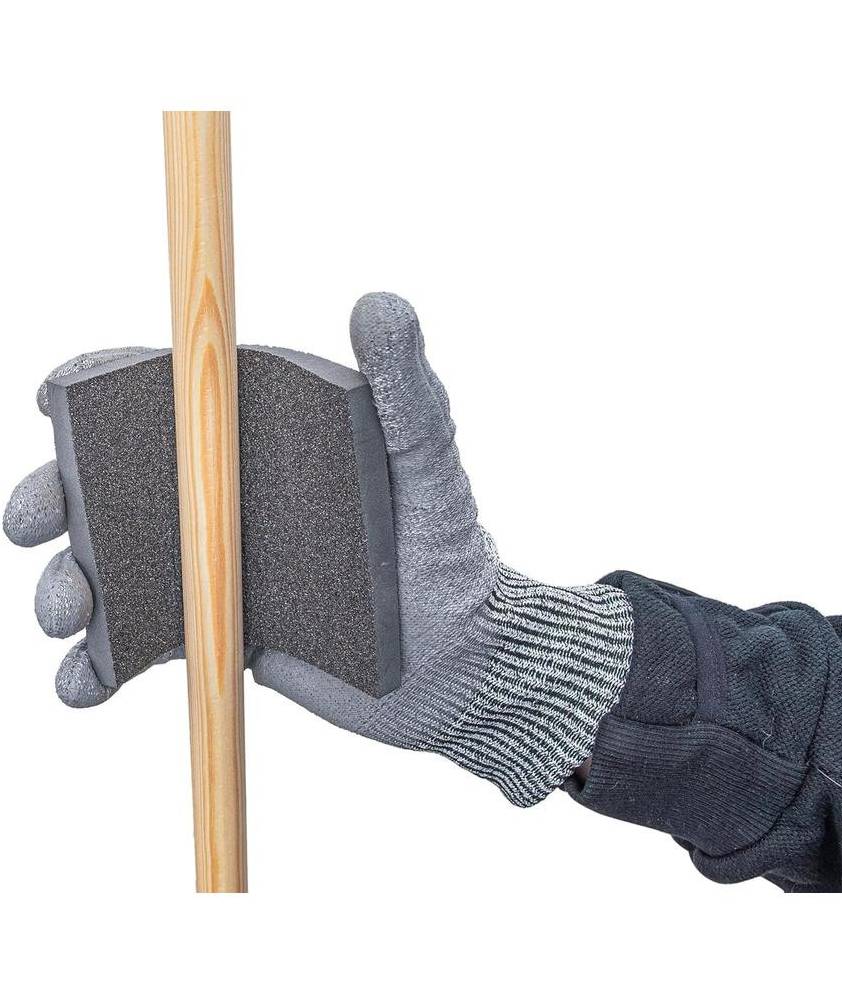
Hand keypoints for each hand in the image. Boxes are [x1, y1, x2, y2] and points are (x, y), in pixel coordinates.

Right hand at [5, 296, 632, 804]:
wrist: (458, 666)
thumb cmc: (450, 554)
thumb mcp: (429, 466)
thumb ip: (407, 393)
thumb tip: (382, 302)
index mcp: (267, 443)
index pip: (167, 404)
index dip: (96, 392)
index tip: (51, 401)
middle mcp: (231, 500)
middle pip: (110, 485)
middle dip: (52, 497)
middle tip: (35, 521)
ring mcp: (218, 567)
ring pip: (110, 568)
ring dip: (64, 586)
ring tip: (67, 610)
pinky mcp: (218, 631)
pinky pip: (137, 646)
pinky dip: (95, 666)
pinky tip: (86, 683)